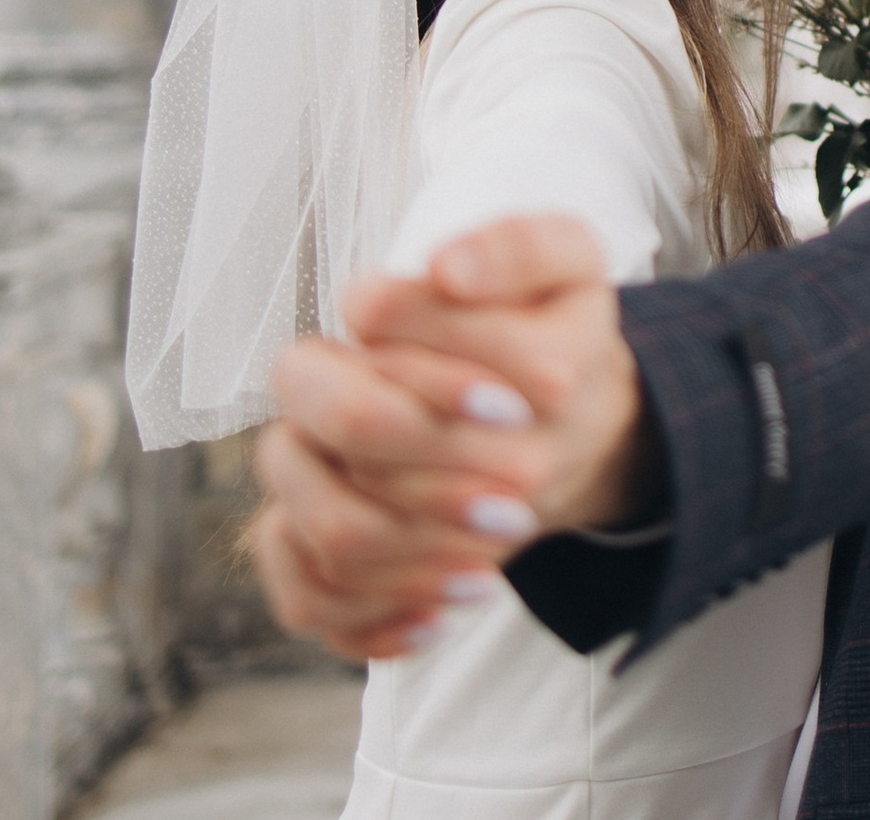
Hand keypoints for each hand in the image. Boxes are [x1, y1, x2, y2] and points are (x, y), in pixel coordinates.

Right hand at [249, 215, 657, 657]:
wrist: (554, 408)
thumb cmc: (551, 329)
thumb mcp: (567, 267)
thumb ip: (517, 247)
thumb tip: (447, 271)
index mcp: (368, 314)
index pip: (373, 336)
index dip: (448, 378)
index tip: (531, 399)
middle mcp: (314, 396)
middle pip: (333, 439)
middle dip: (432, 474)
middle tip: (523, 492)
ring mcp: (302, 478)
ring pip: (323, 536)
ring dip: (418, 557)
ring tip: (499, 557)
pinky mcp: (310, 550)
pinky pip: (308, 602)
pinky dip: (373, 622)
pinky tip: (445, 616)